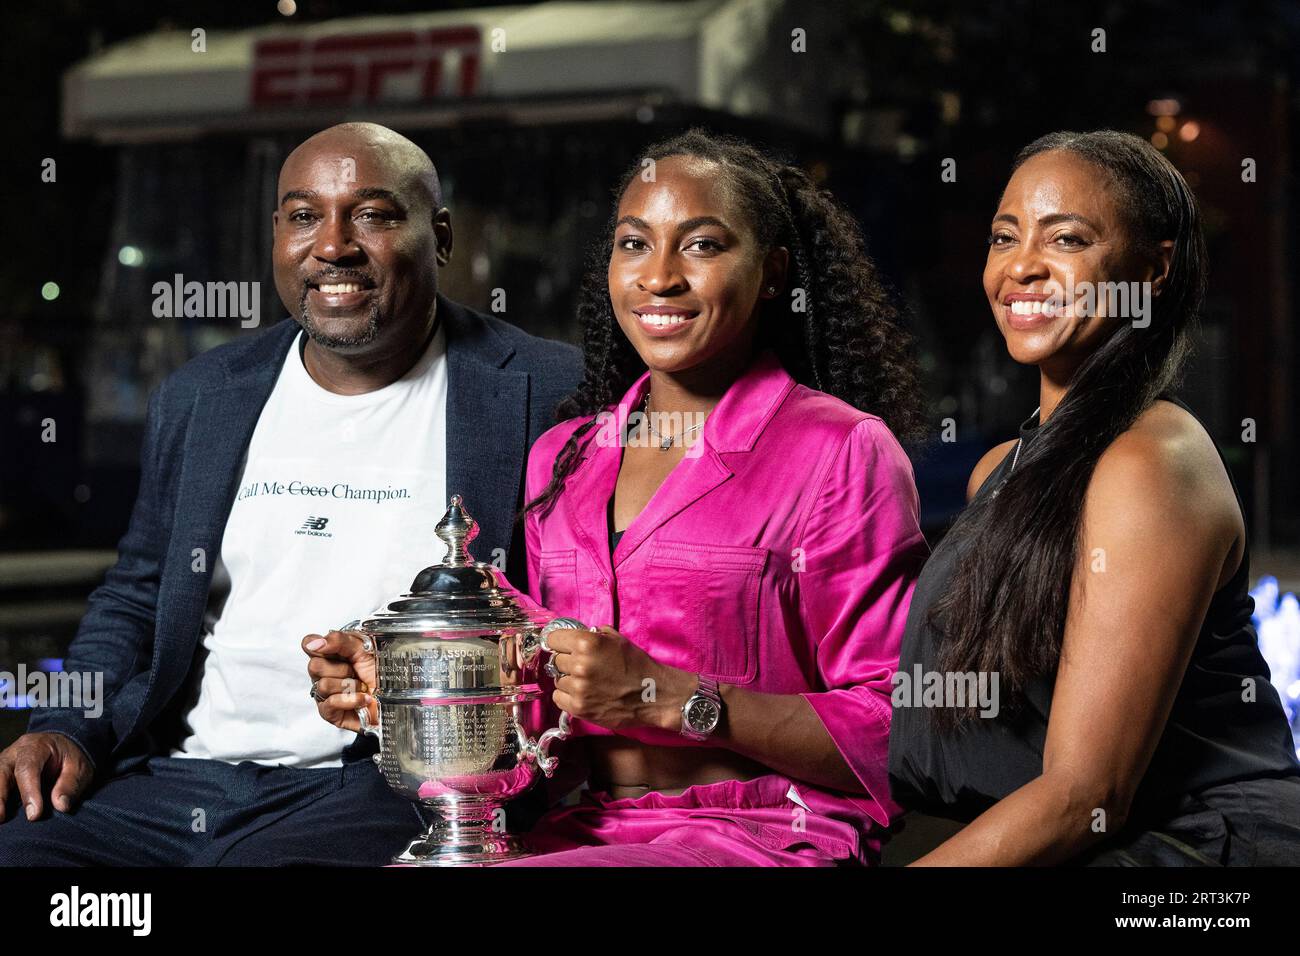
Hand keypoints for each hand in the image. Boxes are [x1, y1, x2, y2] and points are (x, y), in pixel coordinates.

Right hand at [0, 732, 92, 821]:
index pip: (27, 768)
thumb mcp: (79, 767)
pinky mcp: (2, 775)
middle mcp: (15, 753)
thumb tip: (60, 805)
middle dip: (0, 796)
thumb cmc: (69, 757)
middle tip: (2, 817)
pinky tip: (2, 815)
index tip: (34, 814)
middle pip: (2, 772)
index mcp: (36, 746)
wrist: (62, 748)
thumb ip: (70, 785)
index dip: (29, 792)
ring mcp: (5, 764)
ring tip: (0, 819)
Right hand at [303, 629, 376, 732]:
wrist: (397, 696)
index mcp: (332, 654)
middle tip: (356, 671)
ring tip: (362, 687)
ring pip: (323, 685)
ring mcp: (326, 694)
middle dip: (341, 668)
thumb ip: (340, 640)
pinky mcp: (331, 713)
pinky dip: (350, 700)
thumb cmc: (382, 673)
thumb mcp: (365, 648)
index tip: (331, 648)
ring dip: (349, 686)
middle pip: (314, 666)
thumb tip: (315, 642)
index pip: (309, 644)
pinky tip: (362, 698)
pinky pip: (330, 704)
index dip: (316, 645)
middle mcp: (326, 673)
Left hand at [545, 625, 693, 731]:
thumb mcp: (617, 640)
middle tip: (583, 666)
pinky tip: (583, 693)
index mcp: (587, 643)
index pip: (553, 638)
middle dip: (567, 661)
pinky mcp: (579, 708)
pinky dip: (568, 696)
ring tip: (587, 682)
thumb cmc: (637, 665)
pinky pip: (558, 698)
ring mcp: (578, 688)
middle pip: (555, 660)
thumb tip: (576, 635)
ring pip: (557, 680)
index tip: (563, 646)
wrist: (653, 694)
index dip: (559, 642)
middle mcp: (580, 664)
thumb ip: (594, 634)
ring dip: (568, 680)